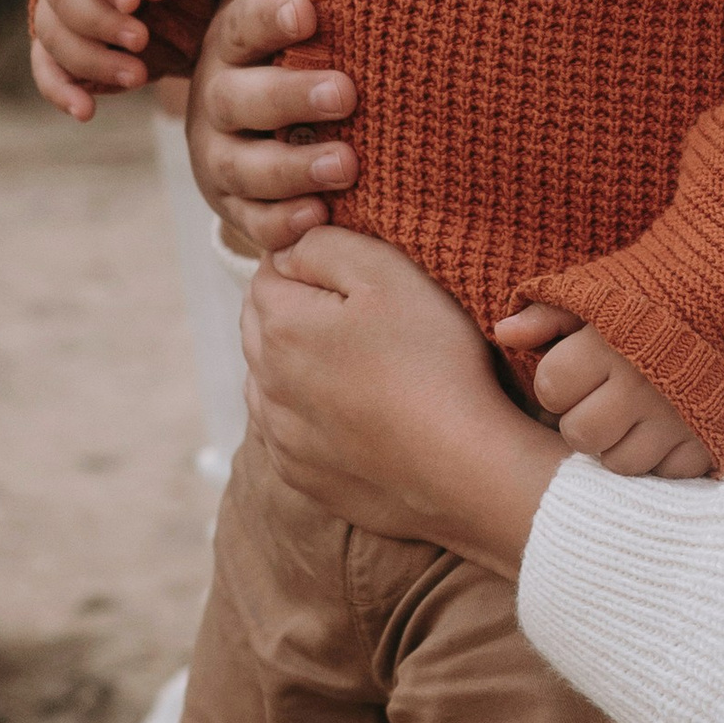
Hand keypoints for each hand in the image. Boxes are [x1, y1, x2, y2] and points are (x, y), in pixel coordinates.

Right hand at [31, 0, 203, 117]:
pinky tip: (85, 112)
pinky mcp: (57, 39)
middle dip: (101, 24)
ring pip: (54, 36)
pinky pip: (46, 66)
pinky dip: (60, 90)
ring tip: (137, 76)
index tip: (135, 1)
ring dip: (91, 60)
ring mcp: (53, 3)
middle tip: (141, 41)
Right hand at [187, 0, 360, 252]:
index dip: (270, 19)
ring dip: (295, 168)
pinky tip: (319, 218)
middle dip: (291, 96)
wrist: (252, 131)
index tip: (309, 14)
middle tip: (346, 93)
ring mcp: (221, 158)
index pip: (240, 26)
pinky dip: (284, 223)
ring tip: (347, 163)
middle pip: (239, 100)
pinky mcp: (236, 207)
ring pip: (247, 167)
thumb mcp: (281, 12)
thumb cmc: (284, 55)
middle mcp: (216, 102)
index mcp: (228, 45)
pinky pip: (254, 221)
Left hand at [244, 228, 561, 575]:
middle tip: (353, 312)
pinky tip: (350, 412)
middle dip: (293, 310)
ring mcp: (280, 436)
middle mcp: (265, 382)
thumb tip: (289, 248)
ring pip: (267, 381)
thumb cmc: (434, 363)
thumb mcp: (389, 274)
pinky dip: (306, 415)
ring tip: (352, 362)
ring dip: (294, 364)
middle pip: (260, 326)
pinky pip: (286, 432)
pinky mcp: (301, 476)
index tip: (352, 271)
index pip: (268, 272)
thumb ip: (326, 246)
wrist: (463, 468)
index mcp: (280, 326)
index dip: (307, 262)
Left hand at [494, 305, 714, 479]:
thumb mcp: (601, 290)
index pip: (551, 388)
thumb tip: (503, 332)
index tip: (578, 367)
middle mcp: (644, 387)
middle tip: (602, 397)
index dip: (558, 380)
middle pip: (581, 434)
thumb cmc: (661, 290)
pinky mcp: (712, 441)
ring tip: (631, 415)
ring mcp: (681, 419)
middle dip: (583, 418)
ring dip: (619, 444)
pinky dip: (662, 457)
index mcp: (610, 345)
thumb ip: (549, 313)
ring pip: (621, 463)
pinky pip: (667, 473)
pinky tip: (666, 429)